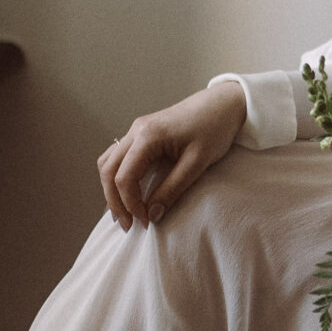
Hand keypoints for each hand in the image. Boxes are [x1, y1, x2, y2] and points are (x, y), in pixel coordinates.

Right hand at [97, 78, 246, 229]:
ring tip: (125, 213)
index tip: (146, 221)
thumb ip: (173, 189)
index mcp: (148, 136)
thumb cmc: (214, 129)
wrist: (223, 104)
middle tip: (129, 226)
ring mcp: (136, 130)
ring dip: (112, 189)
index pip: (124, 177)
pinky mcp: (141, 133)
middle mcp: (135, 130)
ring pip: (108, 163)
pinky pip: (118, 157)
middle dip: (115, 201)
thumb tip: (153, 215)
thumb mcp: (197, 163)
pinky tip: (128, 194)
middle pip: (108, 171)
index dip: (131, 204)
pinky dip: (117, 177)